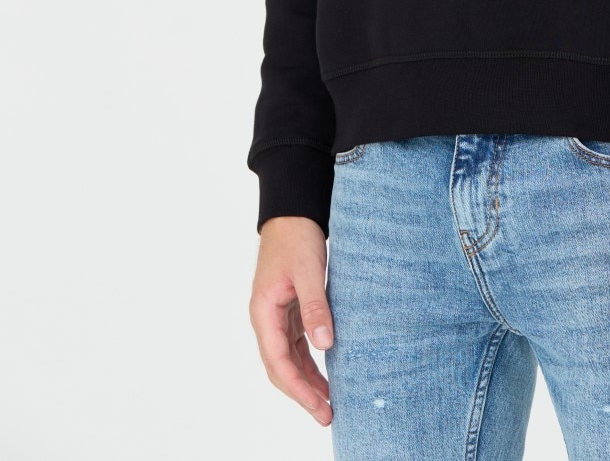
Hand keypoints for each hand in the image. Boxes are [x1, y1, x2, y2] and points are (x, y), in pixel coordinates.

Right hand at [248, 215, 334, 425]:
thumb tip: (325, 345)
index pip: (278, 361)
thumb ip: (315, 307)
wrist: (292, 212)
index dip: (298, 389)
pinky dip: (310, 362)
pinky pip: (297, 344)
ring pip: (289, 358)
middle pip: (281, 366)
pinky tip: (327, 374)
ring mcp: (276, 315)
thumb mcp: (308, 271)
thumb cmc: (297, 237)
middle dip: (302, 393)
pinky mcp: (289, 309)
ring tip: (330, 403)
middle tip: (327, 415)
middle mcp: (266, 318)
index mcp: (263, 312)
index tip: (319, 407)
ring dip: (307, 381)